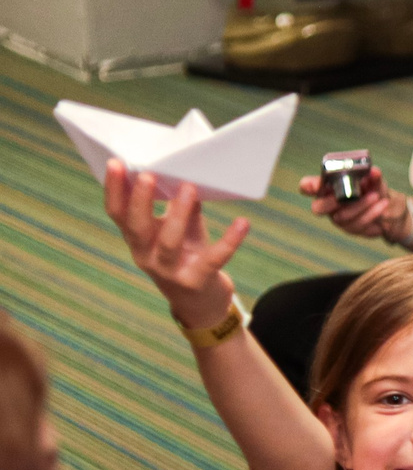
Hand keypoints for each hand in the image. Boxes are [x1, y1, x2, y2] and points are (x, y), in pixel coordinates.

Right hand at [103, 163, 246, 331]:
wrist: (202, 305)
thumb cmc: (188, 256)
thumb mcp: (181, 229)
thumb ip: (180, 203)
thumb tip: (186, 171)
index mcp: (137, 239)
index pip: (117, 213)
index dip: (114, 190)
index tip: (115, 163)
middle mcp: (146, 255)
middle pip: (135, 226)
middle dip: (140, 200)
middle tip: (147, 174)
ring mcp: (169, 271)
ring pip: (169, 242)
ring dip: (179, 214)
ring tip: (189, 188)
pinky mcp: (197, 281)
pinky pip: (213, 258)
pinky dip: (229, 240)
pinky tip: (242, 222)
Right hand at [296, 167, 406, 242]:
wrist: (386, 205)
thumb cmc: (371, 188)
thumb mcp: (373, 179)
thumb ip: (372, 175)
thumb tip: (374, 172)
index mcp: (326, 187)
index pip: (307, 187)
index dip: (308, 186)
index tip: (313, 185)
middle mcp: (328, 204)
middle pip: (318, 208)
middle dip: (331, 203)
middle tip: (348, 196)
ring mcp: (338, 219)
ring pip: (342, 217)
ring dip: (360, 206)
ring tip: (376, 196)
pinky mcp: (352, 229)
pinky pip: (358, 226)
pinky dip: (372, 213)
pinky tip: (382, 205)